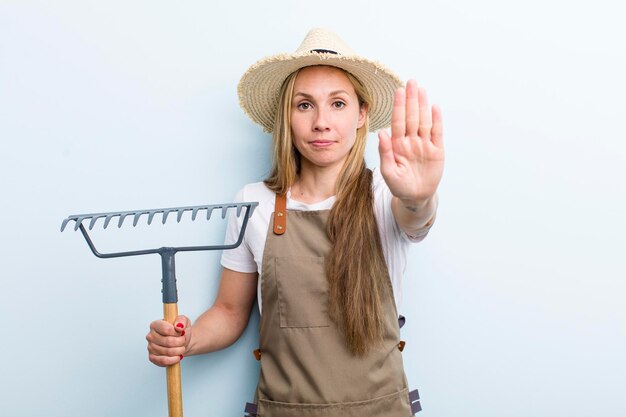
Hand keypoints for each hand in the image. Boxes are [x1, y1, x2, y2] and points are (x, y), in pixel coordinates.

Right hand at [146, 315, 190, 366]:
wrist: (182, 342)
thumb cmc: (180, 331)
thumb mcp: (184, 321)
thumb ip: (182, 320)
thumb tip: (178, 326)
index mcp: (155, 325)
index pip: (167, 329)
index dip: (177, 333)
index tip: (181, 332)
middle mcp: (150, 336)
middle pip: (168, 341)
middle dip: (180, 342)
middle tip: (183, 341)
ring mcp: (150, 347)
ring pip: (168, 352)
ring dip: (179, 351)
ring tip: (181, 348)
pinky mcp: (152, 358)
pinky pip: (163, 361)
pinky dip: (173, 360)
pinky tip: (177, 356)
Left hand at [378, 80, 443, 205]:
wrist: (415, 197)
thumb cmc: (399, 186)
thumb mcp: (389, 172)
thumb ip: (385, 152)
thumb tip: (381, 132)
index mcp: (397, 145)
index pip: (398, 121)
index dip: (399, 106)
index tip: (398, 91)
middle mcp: (411, 141)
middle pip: (411, 117)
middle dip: (411, 100)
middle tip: (411, 82)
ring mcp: (424, 145)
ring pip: (424, 121)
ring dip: (423, 105)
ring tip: (421, 90)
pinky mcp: (436, 151)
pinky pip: (437, 133)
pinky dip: (436, 120)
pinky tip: (434, 107)